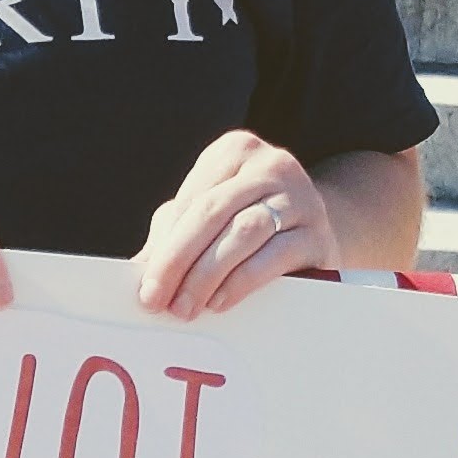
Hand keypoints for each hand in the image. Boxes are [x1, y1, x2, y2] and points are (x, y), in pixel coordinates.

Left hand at [134, 129, 333, 318]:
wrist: (315, 230)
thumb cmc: (250, 220)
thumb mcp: (209, 216)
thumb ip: (173, 234)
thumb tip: (140, 270)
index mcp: (235, 151)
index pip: (191, 200)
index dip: (165, 246)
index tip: (145, 285)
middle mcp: (271, 165)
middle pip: (212, 213)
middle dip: (178, 261)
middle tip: (157, 300)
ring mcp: (300, 196)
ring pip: (243, 232)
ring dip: (207, 274)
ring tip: (186, 306)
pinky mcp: (318, 234)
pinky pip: (274, 257)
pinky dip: (242, 281)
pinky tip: (221, 300)